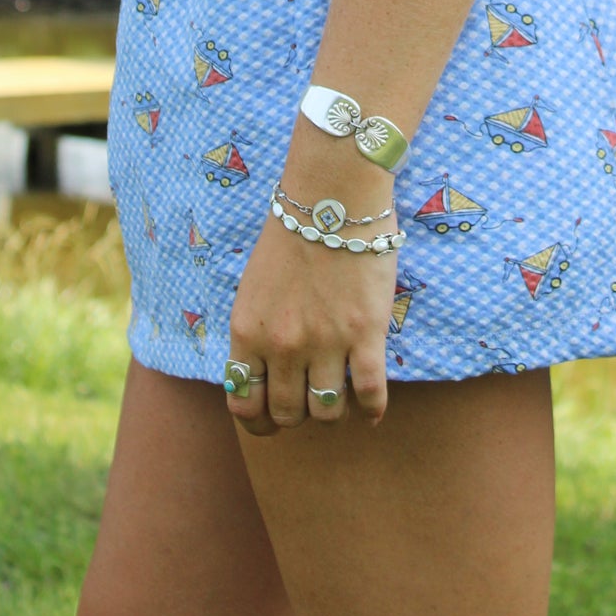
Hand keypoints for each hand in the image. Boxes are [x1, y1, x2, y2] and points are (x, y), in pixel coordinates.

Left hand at [225, 204, 396, 437]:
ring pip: (326, 412)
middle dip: (297, 414)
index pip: (243, 404)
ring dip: (333, 411)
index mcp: (248, 330)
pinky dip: (371, 410)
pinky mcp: (365, 334)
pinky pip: (369, 395)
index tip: (272, 418)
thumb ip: (255, 331)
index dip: (258, 421)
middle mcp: (282, 344)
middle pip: (287, 414)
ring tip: (341, 395)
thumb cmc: (293, 232)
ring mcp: (325, 342)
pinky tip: (372, 408)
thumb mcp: (254, 286)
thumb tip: (261, 371)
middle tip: (310, 398)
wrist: (333, 194)